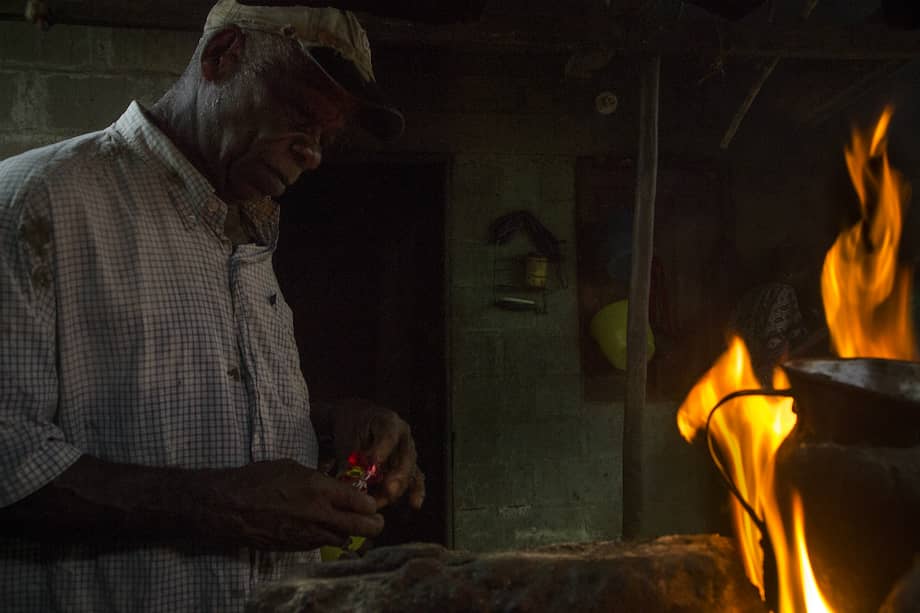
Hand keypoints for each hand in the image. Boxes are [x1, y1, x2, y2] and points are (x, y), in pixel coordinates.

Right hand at [200, 459, 383, 550]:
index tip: (371, 502)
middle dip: (374, 525)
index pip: (361, 502)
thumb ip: (318, 478)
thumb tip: (333, 485)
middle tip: (377, 522)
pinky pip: (320, 545)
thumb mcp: (292, 467)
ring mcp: (308, 533)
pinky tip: (325, 532)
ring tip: (353, 528)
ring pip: (343, 540)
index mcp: (320, 489)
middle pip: (361, 527)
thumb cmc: (257, 478)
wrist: (228, 505)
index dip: (371, 504)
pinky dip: (328, 540)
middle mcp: (319, 514)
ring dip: (351, 534)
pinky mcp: (295, 547)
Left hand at [331, 398, 425, 510]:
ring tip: (382, 501)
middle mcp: (404, 436)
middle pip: (405, 457)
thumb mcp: (348, 439)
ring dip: (396, 489)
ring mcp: (409, 451)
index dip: (383, 450)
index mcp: (388, 422)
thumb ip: (351, 460)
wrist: (358, 422)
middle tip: (388, 489)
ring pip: (409, 472)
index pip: (388, 436)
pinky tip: (415, 504)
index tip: (374, 463)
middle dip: (397, 476)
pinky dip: (415, 492)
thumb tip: (350, 483)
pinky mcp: (409, 466)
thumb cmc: (352, 428)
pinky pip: (415, 479)